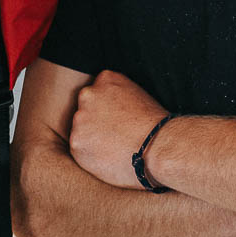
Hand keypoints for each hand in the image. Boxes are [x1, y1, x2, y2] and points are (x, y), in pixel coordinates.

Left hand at [69, 71, 168, 189]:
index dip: (107, 110)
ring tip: (114, 149)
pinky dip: (91, 156)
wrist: (159, 147)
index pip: (97, 93)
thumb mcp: (140, 96)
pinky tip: (109, 158)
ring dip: (92, 140)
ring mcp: (80, 118)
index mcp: (107, 79)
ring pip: (81, 131)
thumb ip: (119, 97)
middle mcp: (89, 94)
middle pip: (85, 110)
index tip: (116, 120)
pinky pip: (80, 150)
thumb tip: (112, 110)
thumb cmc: (157, 126)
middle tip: (114, 136)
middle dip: (96, 123)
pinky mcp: (76, 142)